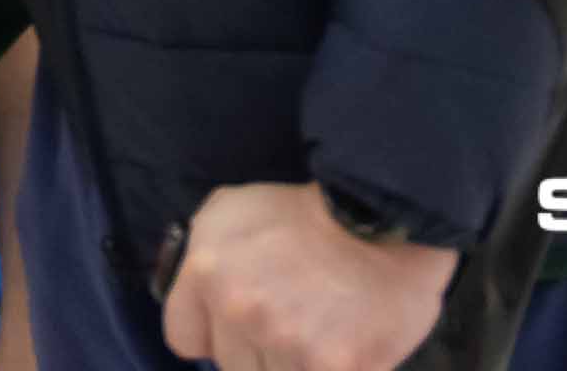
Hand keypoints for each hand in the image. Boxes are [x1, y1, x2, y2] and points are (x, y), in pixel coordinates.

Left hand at [161, 183, 455, 370]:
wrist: (382, 211)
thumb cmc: (303, 211)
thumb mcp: (229, 211)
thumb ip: (201, 260)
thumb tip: (199, 308)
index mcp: (207, 272)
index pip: (185, 339)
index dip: (214, 334)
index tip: (238, 326)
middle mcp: (240, 310)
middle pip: (232, 366)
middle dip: (256, 351)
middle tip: (289, 322)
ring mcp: (289, 341)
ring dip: (296, 363)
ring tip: (320, 331)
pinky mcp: (338, 365)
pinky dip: (334, 368)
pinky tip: (345, 349)